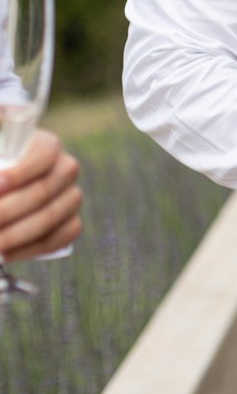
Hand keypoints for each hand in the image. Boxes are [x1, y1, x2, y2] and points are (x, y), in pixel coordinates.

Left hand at [0, 130, 82, 260]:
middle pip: (44, 191)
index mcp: (46, 144)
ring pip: (52, 217)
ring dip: (17, 234)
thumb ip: (0, 140)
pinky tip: (7, 253)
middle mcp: (66, 168)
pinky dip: (32, 249)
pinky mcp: (71, 222)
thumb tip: (0, 152)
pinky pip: (60, 238)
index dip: (21, 172)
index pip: (45, 153)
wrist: (5, 191)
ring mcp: (72, 196)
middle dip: (9, 211)